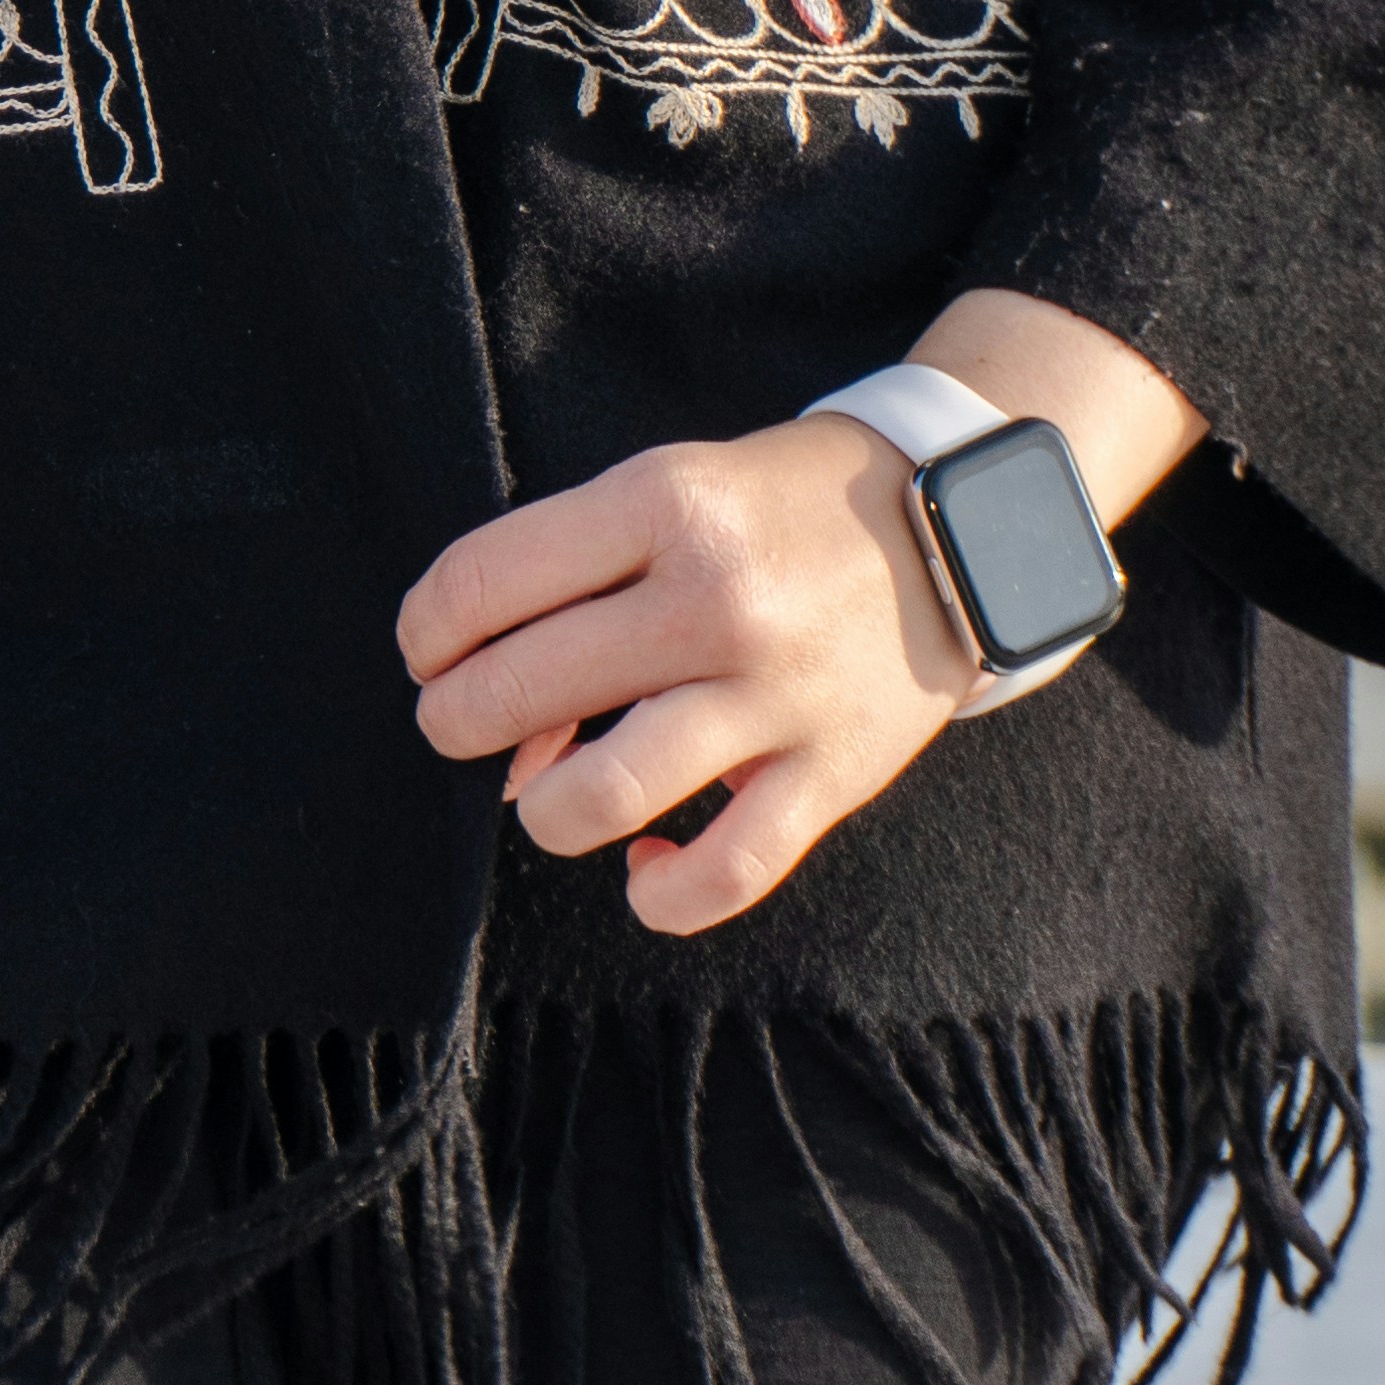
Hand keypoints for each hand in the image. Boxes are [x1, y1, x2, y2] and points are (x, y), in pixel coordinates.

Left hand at [397, 414, 966, 932]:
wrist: (956, 532)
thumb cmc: (776, 512)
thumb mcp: (672, 491)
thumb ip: (577, 580)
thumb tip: (503, 726)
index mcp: (663, 503)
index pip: (486, 580)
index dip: (427, 628)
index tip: (428, 650)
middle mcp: (714, 598)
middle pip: (524, 686)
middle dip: (458, 719)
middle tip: (460, 723)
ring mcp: (775, 693)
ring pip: (602, 794)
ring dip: (542, 809)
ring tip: (543, 794)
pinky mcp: (832, 774)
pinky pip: (723, 873)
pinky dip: (660, 894)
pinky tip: (642, 868)